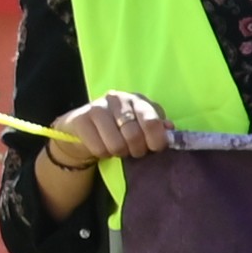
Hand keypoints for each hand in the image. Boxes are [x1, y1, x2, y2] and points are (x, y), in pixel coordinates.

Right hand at [41, 90, 176, 190]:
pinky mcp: (81, 119)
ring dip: (119, 153)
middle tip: (133, 150)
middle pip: (134, 136)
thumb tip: (170, 129)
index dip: (156, 140)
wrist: (84, 127)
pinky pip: (99, 148)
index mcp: (137, 100)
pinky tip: (103, 146)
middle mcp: (118, 99)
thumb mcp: (141, 124)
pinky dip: (103, 154)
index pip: (152, 122)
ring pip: (116, 145)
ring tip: (118, 147)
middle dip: (137, 150)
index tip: (154, 148)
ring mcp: (98, 107)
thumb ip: (157, 126)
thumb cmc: (120, 126)